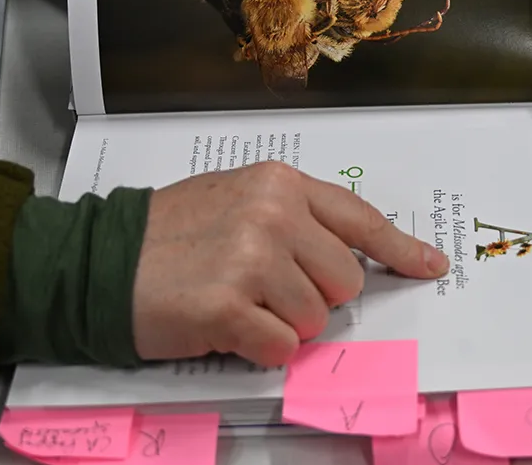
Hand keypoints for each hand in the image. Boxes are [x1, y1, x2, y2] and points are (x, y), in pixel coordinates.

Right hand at [131, 162, 448, 366]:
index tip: (430, 267)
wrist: (101, 258)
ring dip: (282, 323)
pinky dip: (260, 348)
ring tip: (236, 300)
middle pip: (344, 281)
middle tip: (266, 287)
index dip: (400, 250)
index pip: (360, 220)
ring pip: (316, 319)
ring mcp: (252, 259)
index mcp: (281, 184)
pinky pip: (283, 348)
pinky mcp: (229, 307)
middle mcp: (274, 214)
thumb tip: (352, 258)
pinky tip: (226, 325)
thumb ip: (297, 217)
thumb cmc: (171, 231)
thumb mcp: (239, 197)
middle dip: (314, 296)